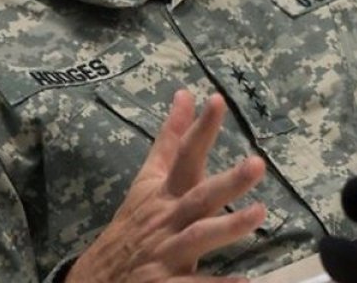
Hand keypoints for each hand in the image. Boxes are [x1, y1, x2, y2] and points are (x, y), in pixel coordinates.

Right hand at [66, 91, 266, 282]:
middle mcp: (166, 219)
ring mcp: (165, 253)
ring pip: (198, 237)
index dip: (200, 129)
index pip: (183, 154)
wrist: (96, 279)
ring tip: (260, 213)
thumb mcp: (149, 181)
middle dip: (228, 181)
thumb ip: (171, 140)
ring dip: (229, 226)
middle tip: (257, 164)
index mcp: (164, 193)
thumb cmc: (134, 224)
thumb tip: (186, 93)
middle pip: (199, 196)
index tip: (217, 100)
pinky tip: (246, 282)